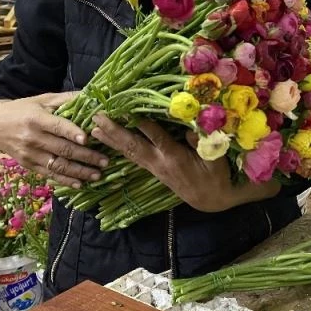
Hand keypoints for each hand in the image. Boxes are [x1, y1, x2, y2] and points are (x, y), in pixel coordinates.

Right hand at [0, 92, 108, 188]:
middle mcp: (33, 138)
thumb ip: (67, 98)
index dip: (72, 133)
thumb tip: (93, 95)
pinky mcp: (28, 165)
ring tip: (98, 175)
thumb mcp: (44, 100)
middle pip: (62, 149)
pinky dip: (65, 181)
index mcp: (37, 119)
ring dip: (79, 172)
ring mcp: (30, 154)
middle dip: (86, 156)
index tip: (87, 139)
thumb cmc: (25, 109)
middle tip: (105, 160)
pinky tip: (80, 184)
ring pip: (58, 165)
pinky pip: (49, 174)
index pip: (57, 126)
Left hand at [91, 114, 279, 212]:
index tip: (128, 111)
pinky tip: (110, 142)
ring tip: (94, 129)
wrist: (211, 199)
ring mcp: (155, 167)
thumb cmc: (216, 175)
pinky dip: (120, 148)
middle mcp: (160, 162)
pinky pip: (133, 157)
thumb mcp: (215, 157)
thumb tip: (188, 126)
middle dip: (115, 132)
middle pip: (134, 146)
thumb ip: (201, 141)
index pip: (157, 138)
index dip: (143, 126)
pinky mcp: (154, 169)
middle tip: (98, 118)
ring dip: (112, 140)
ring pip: (130, 152)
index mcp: (175, 157)